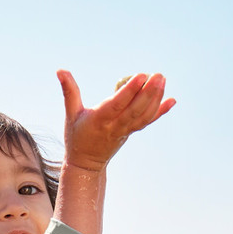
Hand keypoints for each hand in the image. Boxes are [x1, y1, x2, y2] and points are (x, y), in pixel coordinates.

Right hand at [57, 69, 175, 171]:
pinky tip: (172, 100)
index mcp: (99, 120)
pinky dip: (160, 112)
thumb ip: (69, 91)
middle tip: (158, 75)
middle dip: (148, 93)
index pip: (117, 104)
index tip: (141, 76)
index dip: (130, 91)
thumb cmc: (76, 136)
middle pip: (135, 110)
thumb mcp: (70, 114)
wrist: (86, 164)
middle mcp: (114, 127)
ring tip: (162, 80)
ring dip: (156, 99)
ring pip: (143, 116)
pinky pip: (147, 122)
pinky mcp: (130, 133)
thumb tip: (60, 70)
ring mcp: (124, 131)